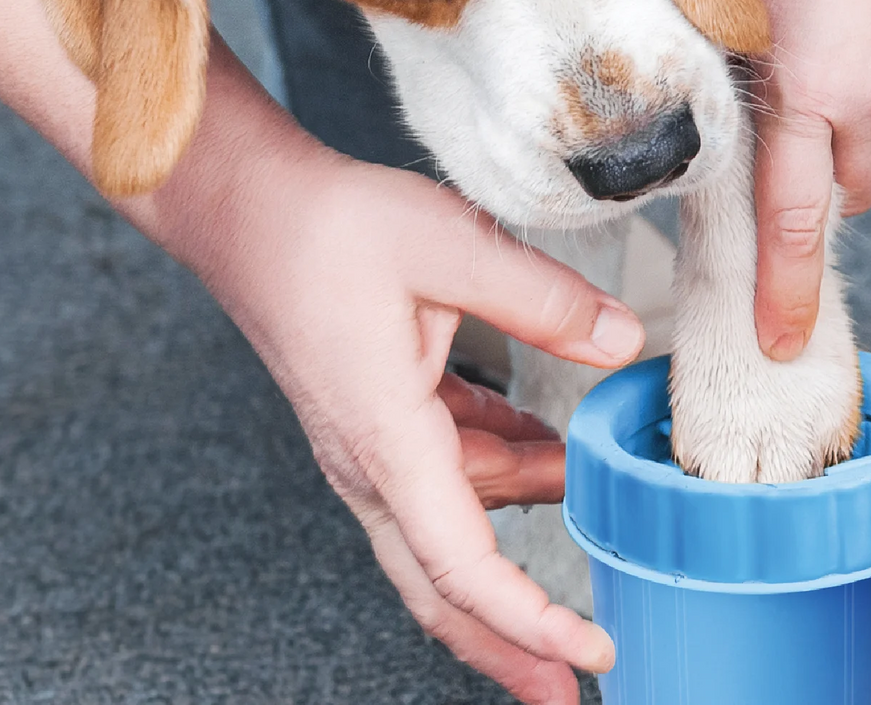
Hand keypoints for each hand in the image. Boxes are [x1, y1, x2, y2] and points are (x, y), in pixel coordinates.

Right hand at [193, 148, 643, 704]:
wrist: (251, 212)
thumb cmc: (327, 231)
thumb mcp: (450, 248)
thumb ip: (543, 300)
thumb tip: (619, 341)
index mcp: (388, 439)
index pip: (465, 566)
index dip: (530, 622)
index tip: (590, 654)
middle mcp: (372, 462)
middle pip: (444, 586)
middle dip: (512, 642)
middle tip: (575, 679)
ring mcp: (370, 443)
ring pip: (452, 521)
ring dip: (520, 521)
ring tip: (584, 493)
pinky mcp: (376, 416)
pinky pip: (443, 470)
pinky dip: (498, 470)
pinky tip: (538, 445)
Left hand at [732, 0, 870, 359]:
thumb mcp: (718, 0)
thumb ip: (721, 83)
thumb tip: (709, 137)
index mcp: (807, 89)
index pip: (793, 222)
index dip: (784, 290)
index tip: (781, 343)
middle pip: (850, 195)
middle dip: (816, 186)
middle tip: (787, 140)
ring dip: (851, 130)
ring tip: (823, 57)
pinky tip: (860, 22)